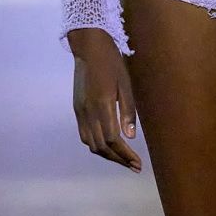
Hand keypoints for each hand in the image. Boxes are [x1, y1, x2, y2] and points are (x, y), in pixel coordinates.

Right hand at [68, 27, 141, 171]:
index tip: (138, 163)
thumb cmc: (112, 63)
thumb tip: (131, 136)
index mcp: (102, 105)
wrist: (88, 49)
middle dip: (119, 159)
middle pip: (102, 147)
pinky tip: (108, 146)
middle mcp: (88, 112)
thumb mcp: (125, 84)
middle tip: (134, 166)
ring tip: (123, 159)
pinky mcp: (77, 109)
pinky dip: (96, 145)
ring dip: (107, 155)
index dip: (126, 155)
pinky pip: (84, 135)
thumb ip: (128, 111)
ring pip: (91, 144)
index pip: (113, 140)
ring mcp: (80, 111)